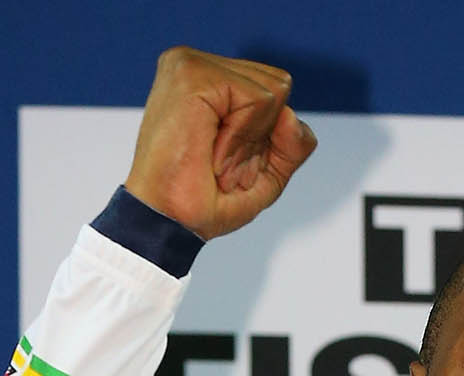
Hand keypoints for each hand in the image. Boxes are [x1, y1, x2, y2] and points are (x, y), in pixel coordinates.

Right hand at [123, 47, 317, 241]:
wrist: (170, 222)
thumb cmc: (204, 201)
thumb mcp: (267, 174)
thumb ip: (294, 144)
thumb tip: (290, 116)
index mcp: (206, 79)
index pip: (275, 89)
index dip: (265, 136)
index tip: (226, 162)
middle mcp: (195, 64)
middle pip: (279, 85)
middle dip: (261, 136)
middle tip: (221, 163)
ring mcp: (190, 64)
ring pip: (273, 90)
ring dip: (250, 140)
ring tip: (215, 160)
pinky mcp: (192, 75)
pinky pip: (259, 99)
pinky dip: (244, 138)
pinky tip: (212, 154)